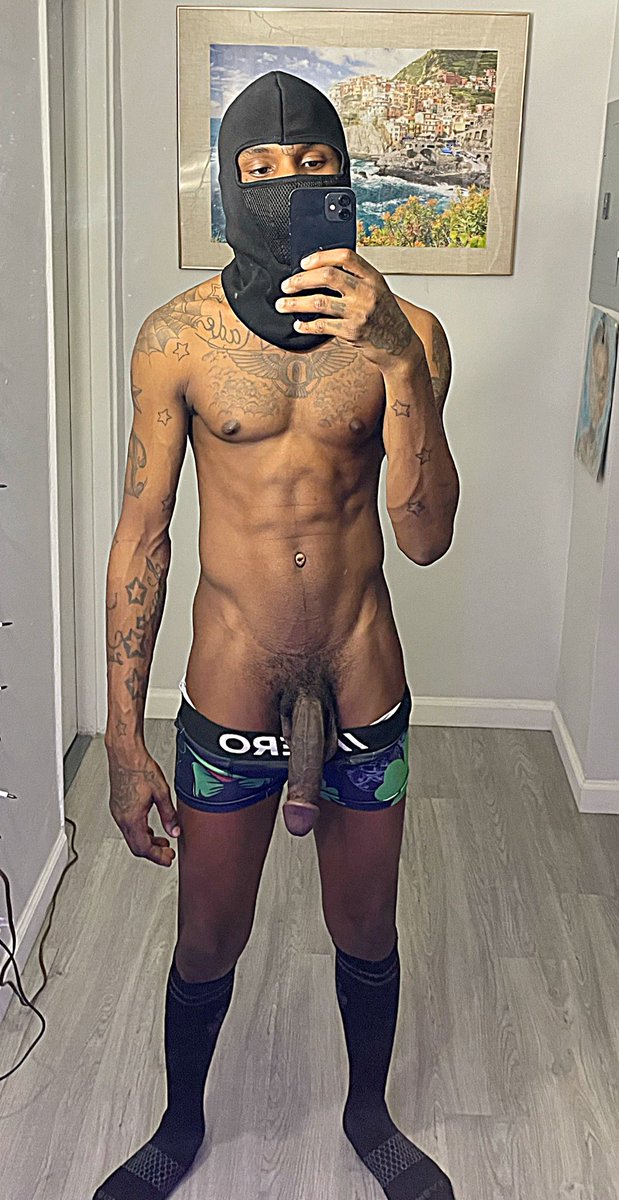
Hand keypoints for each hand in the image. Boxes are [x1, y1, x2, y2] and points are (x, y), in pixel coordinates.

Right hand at [106, 744, 180, 866]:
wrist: (125, 753)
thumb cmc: (140, 767)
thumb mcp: (161, 792)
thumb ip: (169, 814)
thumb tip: (174, 831)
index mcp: (132, 818)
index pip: (144, 848)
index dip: (157, 857)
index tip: (168, 859)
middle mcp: (122, 818)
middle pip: (136, 846)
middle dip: (153, 853)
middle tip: (167, 854)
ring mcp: (118, 812)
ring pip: (131, 837)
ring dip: (147, 842)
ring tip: (162, 842)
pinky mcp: (117, 806)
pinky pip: (128, 827)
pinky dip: (140, 832)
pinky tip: (149, 828)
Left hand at [275, 247, 423, 372]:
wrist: (401, 347)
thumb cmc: (387, 318)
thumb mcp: (378, 291)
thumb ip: (357, 280)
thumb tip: (321, 270)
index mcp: (373, 278)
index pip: (345, 256)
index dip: (320, 257)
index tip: (304, 263)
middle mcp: (367, 292)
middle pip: (328, 276)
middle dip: (301, 280)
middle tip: (287, 285)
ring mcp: (360, 312)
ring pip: (319, 302)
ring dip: (296, 303)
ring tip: (283, 304)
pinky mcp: (353, 332)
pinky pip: (322, 326)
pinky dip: (306, 326)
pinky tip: (299, 325)